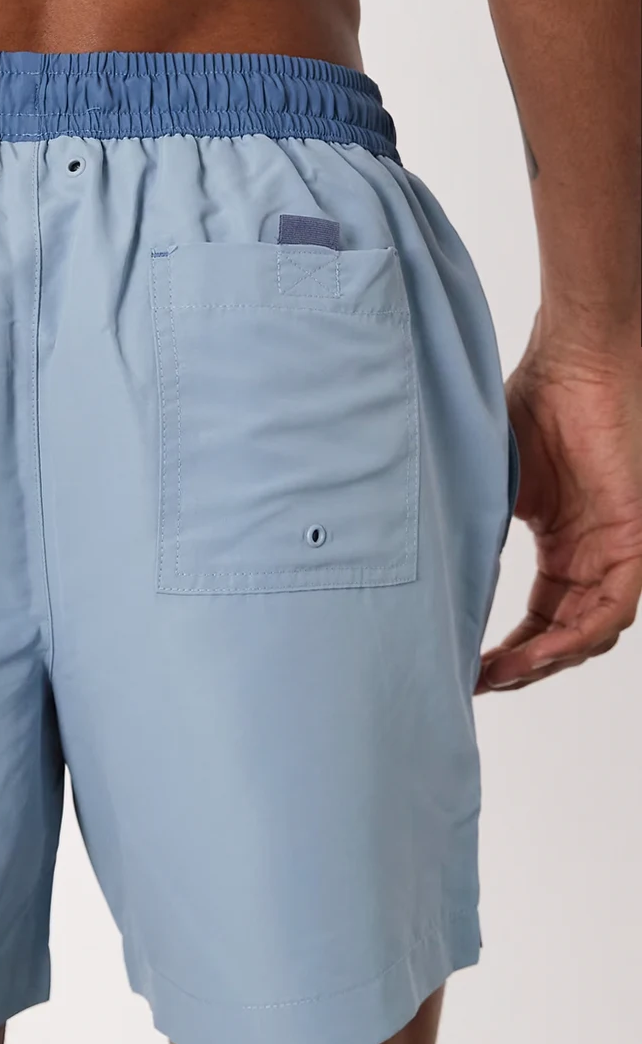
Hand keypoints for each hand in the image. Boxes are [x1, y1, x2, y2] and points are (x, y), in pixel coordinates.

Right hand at [478, 345, 641, 692]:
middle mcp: (593, 555)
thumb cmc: (529, 404)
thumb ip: (469, 534)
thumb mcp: (486, 488)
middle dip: (520, 668)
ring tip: (496, 674)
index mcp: (565, 545)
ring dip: (544, 662)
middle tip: (473, 683)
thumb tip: (422, 581)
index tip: (463, 672)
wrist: (572, 360)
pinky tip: (535, 653)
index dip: (506, 654)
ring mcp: (617, 548)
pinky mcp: (634, 537)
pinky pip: (615, 607)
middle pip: (564, 636)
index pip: (541, 620)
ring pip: (591, 631)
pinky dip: (575, 637)